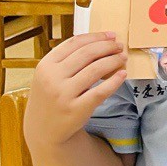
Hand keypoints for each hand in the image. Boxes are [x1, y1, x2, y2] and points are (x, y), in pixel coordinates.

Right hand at [25, 32, 128, 146]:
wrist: (43, 130)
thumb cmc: (52, 96)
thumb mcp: (50, 75)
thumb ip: (68, 59)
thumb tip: (102, 40)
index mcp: (45, 65)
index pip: (75, 43)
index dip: (96, 36)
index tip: (111, 35)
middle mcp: (52, 78)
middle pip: (87, 53)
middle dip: (108, 47)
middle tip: (120, 46)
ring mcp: (63, 94)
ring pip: (96, 69)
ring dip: (114, 60)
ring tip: (122, 58)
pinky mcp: (76, 109)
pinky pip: (101, 91)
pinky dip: (115, 80)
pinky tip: (122, 74)